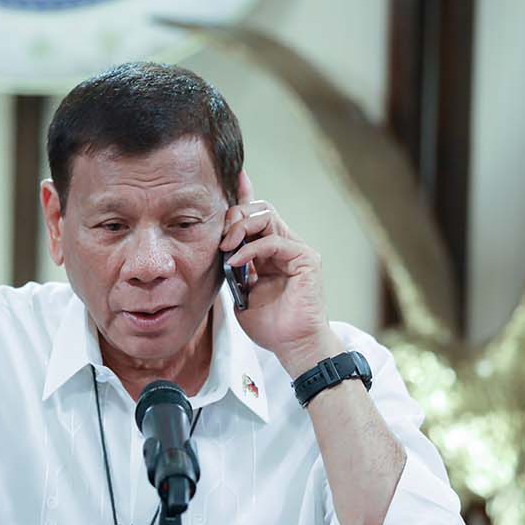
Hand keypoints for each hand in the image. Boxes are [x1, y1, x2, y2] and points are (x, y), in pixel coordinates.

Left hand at [220, 171, 342, 374]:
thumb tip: (218, 253)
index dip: (243, 195)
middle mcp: (285, 245)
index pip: (256, 216)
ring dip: (242, 227)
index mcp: (269, 251)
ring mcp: (297, 250)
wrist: (292, 346)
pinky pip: (274, 241)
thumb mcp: (241, 293)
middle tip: (221, 237)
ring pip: (267, 216)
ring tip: (227, 246)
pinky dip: (252, 249)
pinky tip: (237, 261)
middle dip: (235, 215)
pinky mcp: (305, 259)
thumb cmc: (270, 325)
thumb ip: (233, 270)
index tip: (230, 179)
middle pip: (259, 209)